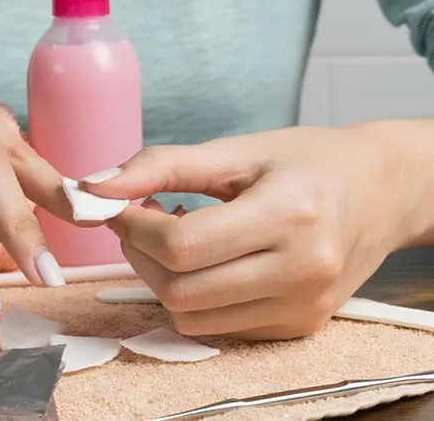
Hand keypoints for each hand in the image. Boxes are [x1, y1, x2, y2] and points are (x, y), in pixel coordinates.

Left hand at [82, 124, 428, 339]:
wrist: (382, 191)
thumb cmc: (310, 161)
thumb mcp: (239, 150)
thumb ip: (163, 165)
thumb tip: (95, 186)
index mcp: (289, 214)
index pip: (182, 245)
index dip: (133, 227)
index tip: (117, 206)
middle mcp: (302, 271)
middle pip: (180, 290)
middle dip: (139, 255)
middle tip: (141, 220)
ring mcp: (302, 307)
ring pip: (192, 319)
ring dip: (162, 280)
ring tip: (176, 239)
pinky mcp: (299, 327)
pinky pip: (219, 327)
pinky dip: (194, 299)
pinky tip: (207, 262)